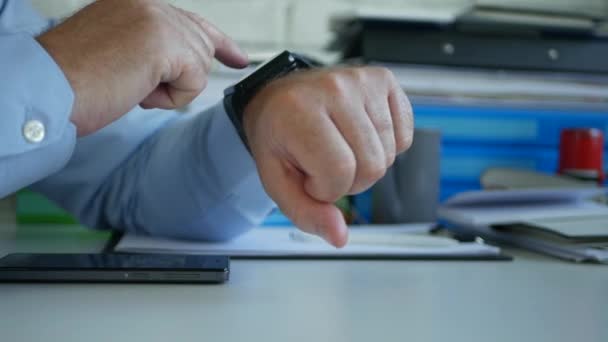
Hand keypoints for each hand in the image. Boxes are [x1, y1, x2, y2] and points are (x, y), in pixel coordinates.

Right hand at [37, 0, 247, 135]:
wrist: (50, 87)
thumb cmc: (74, 78)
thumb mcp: (119, 52)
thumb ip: (154, 48)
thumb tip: (183, 63)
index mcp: (137, 4)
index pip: (191, 21)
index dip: (219, 42)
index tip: (239, 58)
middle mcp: (151, 3)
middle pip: (201, 47)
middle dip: (184, 76)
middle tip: (140, 83)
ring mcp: (160, 19)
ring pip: (198, 66)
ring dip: (169, 89)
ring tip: (129, 83)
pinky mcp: (168, 42)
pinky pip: (195, 82)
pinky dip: (171, 98)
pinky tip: (138, 90)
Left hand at [243, 67, 413, 246]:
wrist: (279, 98)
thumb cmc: (278, 136)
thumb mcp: (276, 180)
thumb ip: (305, 212)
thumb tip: (339, 236)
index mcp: (299, 111)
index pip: (339, 172)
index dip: (326, 189)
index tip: (309, 176)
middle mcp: (334, 89)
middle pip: (372, 166)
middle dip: (349, 180)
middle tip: (325, 163)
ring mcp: (362, 81)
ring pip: (389, 155)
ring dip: (366, 164)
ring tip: (340, 147)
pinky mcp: (383, 80)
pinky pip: (404, 136)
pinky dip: (387, 146)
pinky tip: (360, 135)